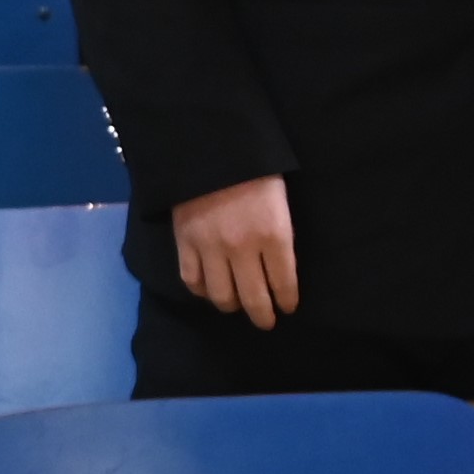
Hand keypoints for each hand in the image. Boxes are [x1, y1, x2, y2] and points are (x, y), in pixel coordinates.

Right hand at [173, 176, 299, 330]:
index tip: (288, 309)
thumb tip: (281, 263)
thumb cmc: (257, 170)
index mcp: (274, 234)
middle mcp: (243, 248)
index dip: (286, 299)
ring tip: (238, 306)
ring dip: (232, 306)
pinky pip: (192, 280)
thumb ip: (280, 234)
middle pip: (253, 296)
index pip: (284, 281)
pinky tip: (210, 292)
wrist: (211, 151)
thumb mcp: (281, 200)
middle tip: (267, 322)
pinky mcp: (185, 244)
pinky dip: (202, 292)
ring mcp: (211, 249)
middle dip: (262, 314)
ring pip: (221, 295)